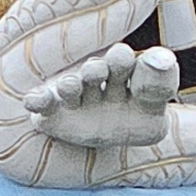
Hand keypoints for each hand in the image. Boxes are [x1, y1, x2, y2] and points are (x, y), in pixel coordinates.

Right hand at [21, 38, 178, 148]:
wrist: (120, 138)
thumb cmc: (140, 114)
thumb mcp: (154, 103)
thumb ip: (159, 82)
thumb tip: (162, 58)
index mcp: (120, 66)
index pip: (121, 58)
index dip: (122, 60)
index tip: (122, 61)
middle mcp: (95, 76)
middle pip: (95, 69)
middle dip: (96, 69)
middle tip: (97, 71)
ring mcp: (75, 96)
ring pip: (71, 86)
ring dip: (71, 85)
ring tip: (71, 85)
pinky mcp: (54, 114)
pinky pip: (44, 104)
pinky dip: (38, 101)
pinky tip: (34, 101)